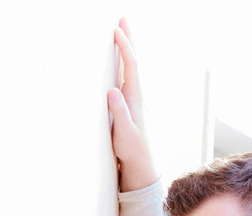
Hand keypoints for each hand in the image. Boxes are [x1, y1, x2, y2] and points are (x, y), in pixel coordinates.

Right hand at [108, 19, 157, 191]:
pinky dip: (121, 61)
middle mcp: (134, 93)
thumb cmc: (130, 148)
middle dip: (128, 40)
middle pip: (132, 61)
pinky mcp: (126, 101)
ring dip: (125, 48)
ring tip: (121, 31)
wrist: (139, 160)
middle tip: (123, 19)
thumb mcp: (123, 132)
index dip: (124, 48)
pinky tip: (118, 58)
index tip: (117, 31)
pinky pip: (124, 75)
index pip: (130, 66)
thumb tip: (112, 91)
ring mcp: (131, 97)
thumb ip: (118, 112)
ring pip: (128, 66)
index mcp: (134, 97)